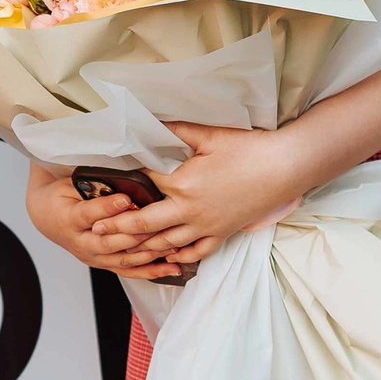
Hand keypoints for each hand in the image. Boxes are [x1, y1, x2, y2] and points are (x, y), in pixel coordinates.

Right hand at [24, 164, 185, 281]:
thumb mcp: (69, 184)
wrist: (47, 217)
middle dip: (136, 234)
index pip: (89, 214)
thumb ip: (92, 184)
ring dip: (148, 253)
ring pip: (123, 258)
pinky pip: (129, 271)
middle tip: (159, 225)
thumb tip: (119, 176)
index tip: (125, 198)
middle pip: (110, 242)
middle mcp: (80, 243)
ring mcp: (93, 257)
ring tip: (172, 245)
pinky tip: (171, 268)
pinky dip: (151, 271)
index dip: (107, 207)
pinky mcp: (104, 264)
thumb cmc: (61, 197)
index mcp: (69, 218)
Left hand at [84, 121, 297, 268]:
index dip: (124, 185)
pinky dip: (179, 256)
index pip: (144, 186)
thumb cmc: (249, 149)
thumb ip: (177, 131)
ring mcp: (206, 226)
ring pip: (166, 243)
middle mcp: (189, 211)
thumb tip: (151, 123)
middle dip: (117, 228)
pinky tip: (168, 257)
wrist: (285, 168)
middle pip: (144, 224)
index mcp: (182, 184)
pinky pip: (196, 252)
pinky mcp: (223, 233)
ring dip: (141, 247)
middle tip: (95, 231)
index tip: (105, 186)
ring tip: (121, 248)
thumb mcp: (209, 135)